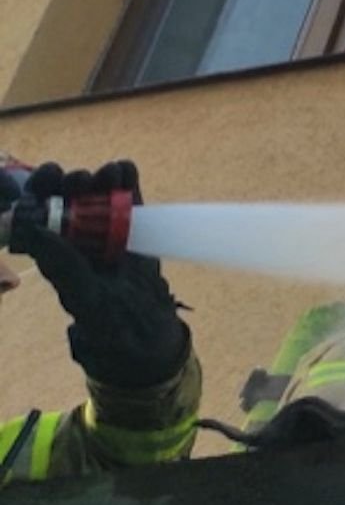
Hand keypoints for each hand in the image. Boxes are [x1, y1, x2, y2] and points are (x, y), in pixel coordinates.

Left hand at [10, 161, 186, 389]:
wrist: (151, 336)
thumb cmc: (111, 325)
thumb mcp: (83, 296)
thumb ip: (62, 265)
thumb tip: (33, 229)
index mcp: (55, 255)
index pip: (40, 217)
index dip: (40, 193)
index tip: (48, 176)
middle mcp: (78, 240)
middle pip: (68, 201)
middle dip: (71, 183)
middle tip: (80, 178)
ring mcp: (108, 233)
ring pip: (98, 197)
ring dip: (100, 179)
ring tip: (110, 171)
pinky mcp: (137, 230)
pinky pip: (130, 202)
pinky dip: (128, 182)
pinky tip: (125, 168)